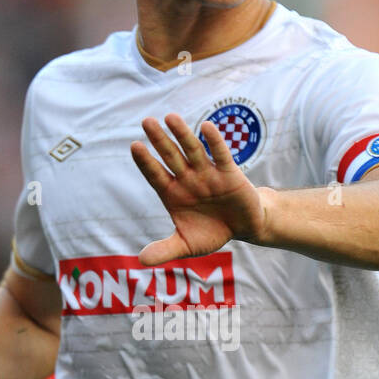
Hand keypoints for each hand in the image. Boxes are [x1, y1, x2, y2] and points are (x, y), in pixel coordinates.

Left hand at [131, 112, 268, 263]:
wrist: (243, 228)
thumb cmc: (212, 232)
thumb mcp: (187, 246)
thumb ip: (165, 250)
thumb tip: (141, 260)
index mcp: (173, 193)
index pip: (155, 175)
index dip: (146, 162)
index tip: (134, 146)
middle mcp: (187, 179)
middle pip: (170, 156)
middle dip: (159, 140)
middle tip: (146, 121)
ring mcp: (207, 173)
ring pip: (192, 150)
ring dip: (182, 134)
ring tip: (171, 117)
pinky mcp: (228, 172)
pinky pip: (220, 154)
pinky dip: (214, 141)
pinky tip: (206, 127)